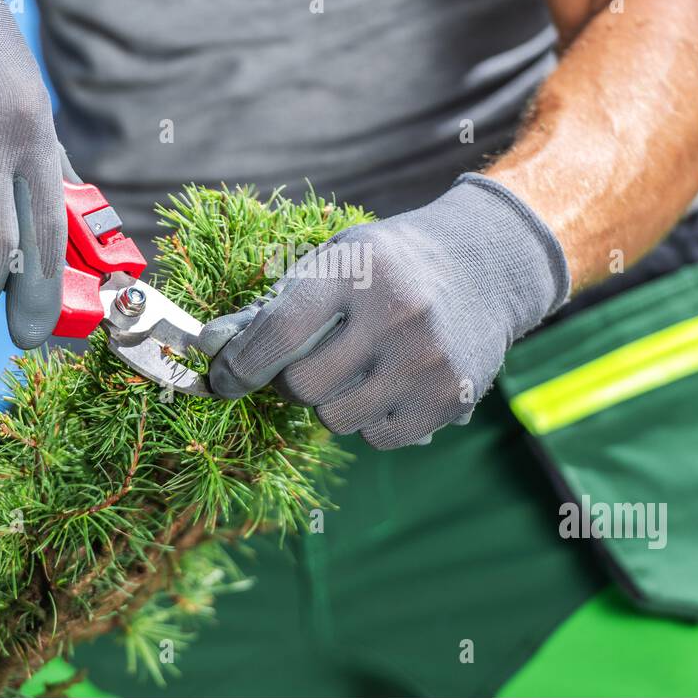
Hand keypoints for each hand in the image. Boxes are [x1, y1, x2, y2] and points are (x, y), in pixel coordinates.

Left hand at [195, 174, 570, 448]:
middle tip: (305, 364)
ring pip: (336, 419)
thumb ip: (277, 304)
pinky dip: (370, 421)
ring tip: (355, 369)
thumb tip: (212, 347)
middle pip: (303, 385)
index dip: (240, 363)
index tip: (223, 379)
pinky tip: (387, 386)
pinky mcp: (449, 397)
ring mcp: (426, 359)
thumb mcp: (336, 259)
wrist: (485, 265)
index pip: (280, 330)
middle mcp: (395, 314)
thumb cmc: (391, 264)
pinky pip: (377, 438)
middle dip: (290, 382)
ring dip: (331, 403)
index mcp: (358, 268)